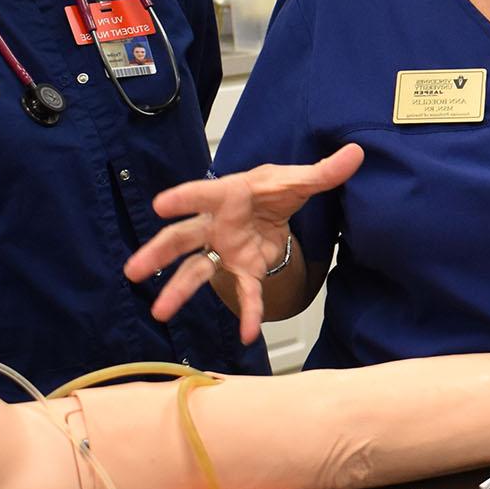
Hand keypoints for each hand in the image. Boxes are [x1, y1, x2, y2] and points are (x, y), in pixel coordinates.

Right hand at [125, 145, 363, 343]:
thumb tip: (355, 153)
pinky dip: (248, 312)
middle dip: (158, 252)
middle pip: (181, 237)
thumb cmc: (274, 190)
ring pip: (195, 269)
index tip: (161, 204)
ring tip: (159, 312)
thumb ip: (324, 171)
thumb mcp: (299, 179)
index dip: (184, 198)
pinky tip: (249, 334)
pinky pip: (242, 291)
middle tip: (133, 269)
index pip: (203, 194)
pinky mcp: (242, 268)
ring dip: (177, 290)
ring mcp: (224, 249)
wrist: (276, 207)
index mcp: (228, 195)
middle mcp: (217, 224)